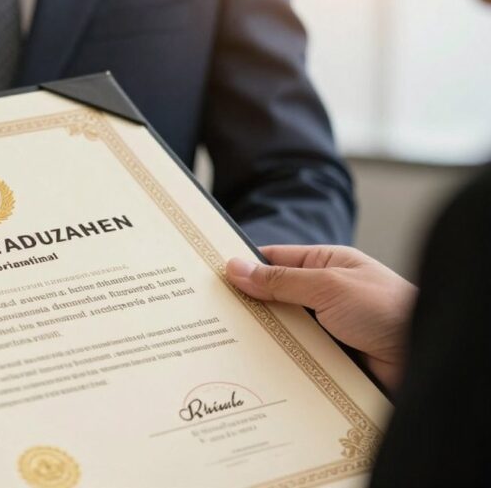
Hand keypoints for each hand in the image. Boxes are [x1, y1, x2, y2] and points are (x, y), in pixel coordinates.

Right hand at [226, 246, 416, 391]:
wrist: (423, 358)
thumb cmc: (387, 310)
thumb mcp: (328, 286)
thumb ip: (280, 280)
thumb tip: (235, 268)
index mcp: (326, 266)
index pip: (274, 261)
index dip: (243, 267)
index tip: (209, 276)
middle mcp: (324, 296)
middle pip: (272, 299)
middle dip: (246, 307)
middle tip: (207, 316)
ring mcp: (325, 329)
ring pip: (280, 332)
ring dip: (260, 339)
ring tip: (221, 345)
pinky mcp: (327, 360)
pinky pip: (293, 358)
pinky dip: (276, 363)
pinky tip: (252, 369)